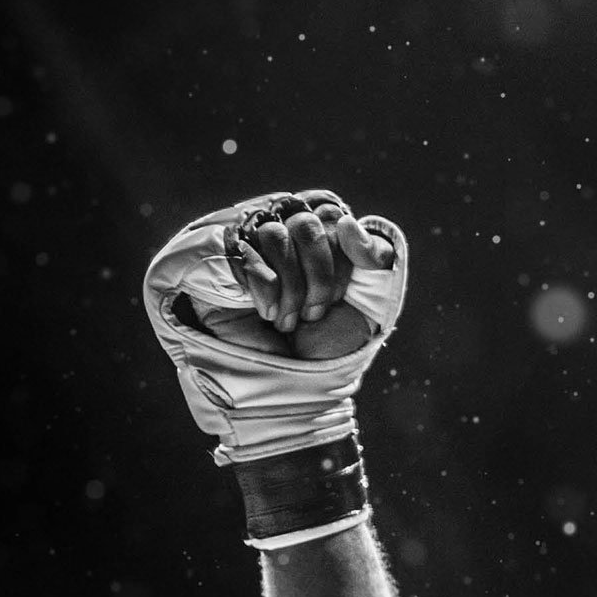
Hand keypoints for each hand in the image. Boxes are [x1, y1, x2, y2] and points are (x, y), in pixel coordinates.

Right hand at [140, 189, 411, 463]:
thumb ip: (379, 257)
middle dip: (320, 273)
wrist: (297, 386)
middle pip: (306, 221)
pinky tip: (268, 315)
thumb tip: (348, 221)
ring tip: (289, 322)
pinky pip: (243, 251)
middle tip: (315, 314)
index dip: (343, 252)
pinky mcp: (217, 263)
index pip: (332, 210)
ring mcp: (248, 246)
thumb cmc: (333, 346)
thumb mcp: (374, 302)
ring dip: (292, 287)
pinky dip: (266, 288)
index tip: (341, 296)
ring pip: (275, 234)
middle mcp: (283, 234)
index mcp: (320, 237)